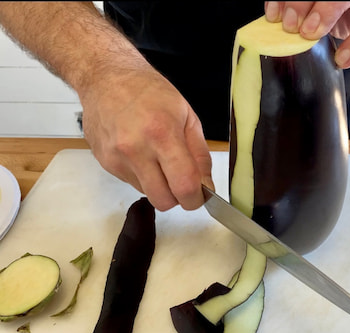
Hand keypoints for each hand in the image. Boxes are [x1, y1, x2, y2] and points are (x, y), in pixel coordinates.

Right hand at [80, 66, 213, 211]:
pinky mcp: (105, 163)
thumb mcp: (187, 116)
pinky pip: (132, 183)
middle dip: (178, 198)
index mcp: (162, 134)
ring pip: (147, 194)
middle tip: (182, 182)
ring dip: (160, 186)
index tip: (200, 196)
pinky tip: (142, 153)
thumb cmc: (149, 91)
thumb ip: (200, 154)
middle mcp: (136, 150)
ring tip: (159, 159)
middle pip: (163, 200)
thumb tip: (206, 185)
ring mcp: (117, 158)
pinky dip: (143, 176)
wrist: (106, 77)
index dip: (196, 199)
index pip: (184, 185)